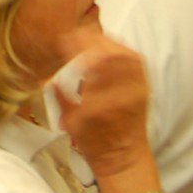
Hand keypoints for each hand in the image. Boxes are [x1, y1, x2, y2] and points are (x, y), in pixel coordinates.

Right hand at [50, 29, 151, 179]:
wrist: (125, 156)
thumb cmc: (94, 142)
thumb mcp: (71, 124)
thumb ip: (62, 98)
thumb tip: (48, 79)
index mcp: (100, 102)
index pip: (89, 64)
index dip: (75, 47)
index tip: (64, 41)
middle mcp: (122, 93)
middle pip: (109, 54)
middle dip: (90, 40)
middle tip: (75, 36)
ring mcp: (137, 88)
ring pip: (123, 54)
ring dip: (104, 42)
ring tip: (89, 38)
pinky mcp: (144, 87)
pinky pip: (135, 60)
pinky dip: (120, 49)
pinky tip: (108, 47)